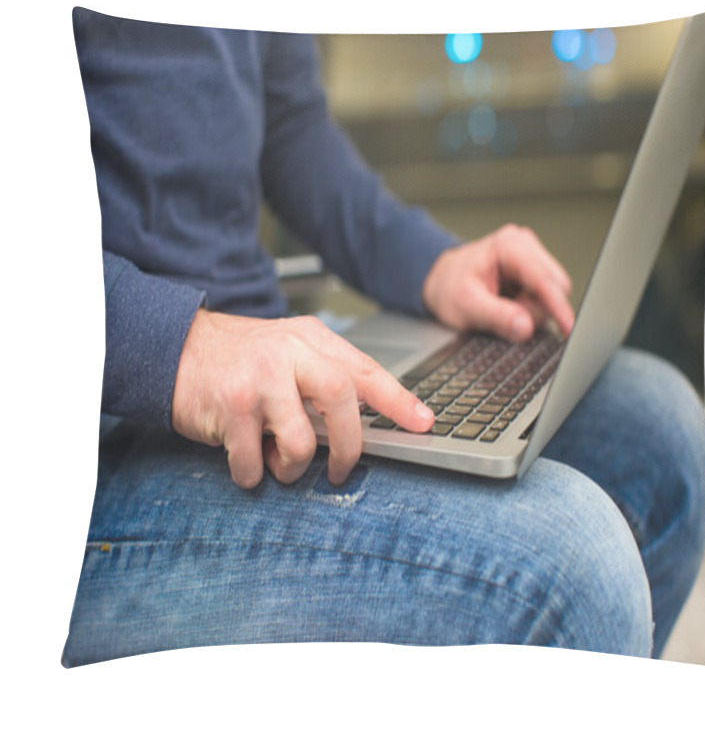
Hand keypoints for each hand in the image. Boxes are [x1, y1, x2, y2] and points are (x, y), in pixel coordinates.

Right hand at [172, 311, 433, 488]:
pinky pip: (254, 461)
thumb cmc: (238, 358)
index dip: (398, 400)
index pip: (364, 370)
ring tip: (278, 462)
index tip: (423, 423)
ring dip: (293, 466)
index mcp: (309, 339)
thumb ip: (322, 376)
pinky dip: (252, 473)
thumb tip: (362, 423)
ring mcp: (259, 378)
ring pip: (301, 440)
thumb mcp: (286, 350)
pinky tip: (245, 461)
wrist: (172, 347)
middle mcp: (288, 353)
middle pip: (342, 399)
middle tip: (342, 470)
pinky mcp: (231, 406)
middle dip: (349, 446)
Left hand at [422, 224, 574, 341]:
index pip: (544, 279)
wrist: (440, 281)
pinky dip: (529, 307)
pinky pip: (544, 295)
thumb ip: (497, 317)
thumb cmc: (448, 288)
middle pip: (555, 286)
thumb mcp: (466, 306)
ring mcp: (530, 255)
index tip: (569, 327)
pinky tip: (509, 304)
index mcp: (508, 246)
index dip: (558, 306)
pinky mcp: (532, 269)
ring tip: (502, 308)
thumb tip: (525, 326)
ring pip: (552, 293)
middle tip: (506, 317)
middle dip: (536, 309)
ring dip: (531, 309)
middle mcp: (524, 245)